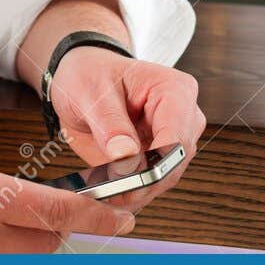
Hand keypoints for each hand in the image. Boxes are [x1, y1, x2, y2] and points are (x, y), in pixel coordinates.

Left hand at [48, 47, 205, 211]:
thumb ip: (110, 123)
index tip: (126, 180)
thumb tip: (126, 156)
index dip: (155, 163)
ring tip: (102, 189)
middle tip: (108, 190)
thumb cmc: (91, 73)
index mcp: (174, 90)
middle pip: (176, 162)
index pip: (177, 135)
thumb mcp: (91, 91)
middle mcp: (182, 115)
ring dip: (135, 189)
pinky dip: (129, 190)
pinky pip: (150, 183)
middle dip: (143, 181)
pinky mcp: (159, 157)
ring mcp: (173, 138)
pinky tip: (107, 190)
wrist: (82, 78)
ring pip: (165, 178)